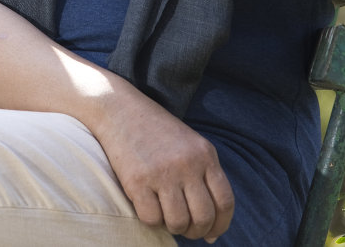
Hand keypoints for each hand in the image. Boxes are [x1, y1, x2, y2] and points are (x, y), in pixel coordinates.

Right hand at [91, 88, 235, 241]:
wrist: (119, 110)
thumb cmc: (156, 132)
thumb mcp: (190, 146)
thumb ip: (205, 180)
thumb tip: (213, 234)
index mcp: (205, 154)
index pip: (225, 201)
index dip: (221, 224)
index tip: (212, 233)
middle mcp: (187, 164)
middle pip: (203, 216)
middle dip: (197, 231)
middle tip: (187, 230)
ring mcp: (162, 172)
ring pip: (178, 222)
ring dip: (174, 227)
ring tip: (167, 217)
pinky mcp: (137, 181)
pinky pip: (151, 218)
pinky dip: (151, 220)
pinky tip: (148, 206)